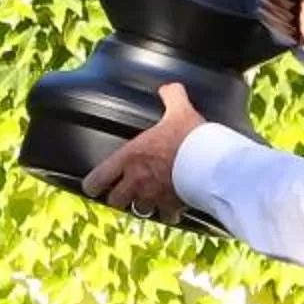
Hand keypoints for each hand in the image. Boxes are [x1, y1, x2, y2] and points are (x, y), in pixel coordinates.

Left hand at [82, 82, 205, 221]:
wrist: (210, 162)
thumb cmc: (189, 137)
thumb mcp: (179, 110)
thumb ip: (171, 97)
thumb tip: (170, 87)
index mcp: (129, 158)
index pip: (96, 180)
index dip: (93, 184)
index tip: (95, 185)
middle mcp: (136, 181)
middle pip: (114, 201)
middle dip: (119, 197)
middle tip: (125, 190)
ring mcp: (152, 196)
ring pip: (138, 210)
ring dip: (142, 205)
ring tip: (150, 198)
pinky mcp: (170, 206)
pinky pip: (165, 217)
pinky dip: (168, 213)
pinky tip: (173, 208)